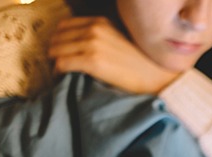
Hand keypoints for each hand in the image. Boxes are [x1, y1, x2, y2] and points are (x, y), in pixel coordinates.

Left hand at [48, 17, 178, 93]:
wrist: (157, 77)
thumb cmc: (142, 64)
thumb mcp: (120, 40)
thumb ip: (101, 37)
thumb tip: (82, 45)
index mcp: (101, 22)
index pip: (65, 25)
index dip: (58, 40)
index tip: (60, 53)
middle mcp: (95, 29)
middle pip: (57, 37)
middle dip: (54, 51)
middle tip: (57, 65)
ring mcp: (93, 44)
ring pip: (56, 50)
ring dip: (54, 63)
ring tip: (59, 73)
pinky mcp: (92, 62)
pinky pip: (62, 64)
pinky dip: (58, 72)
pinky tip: (62, 79)